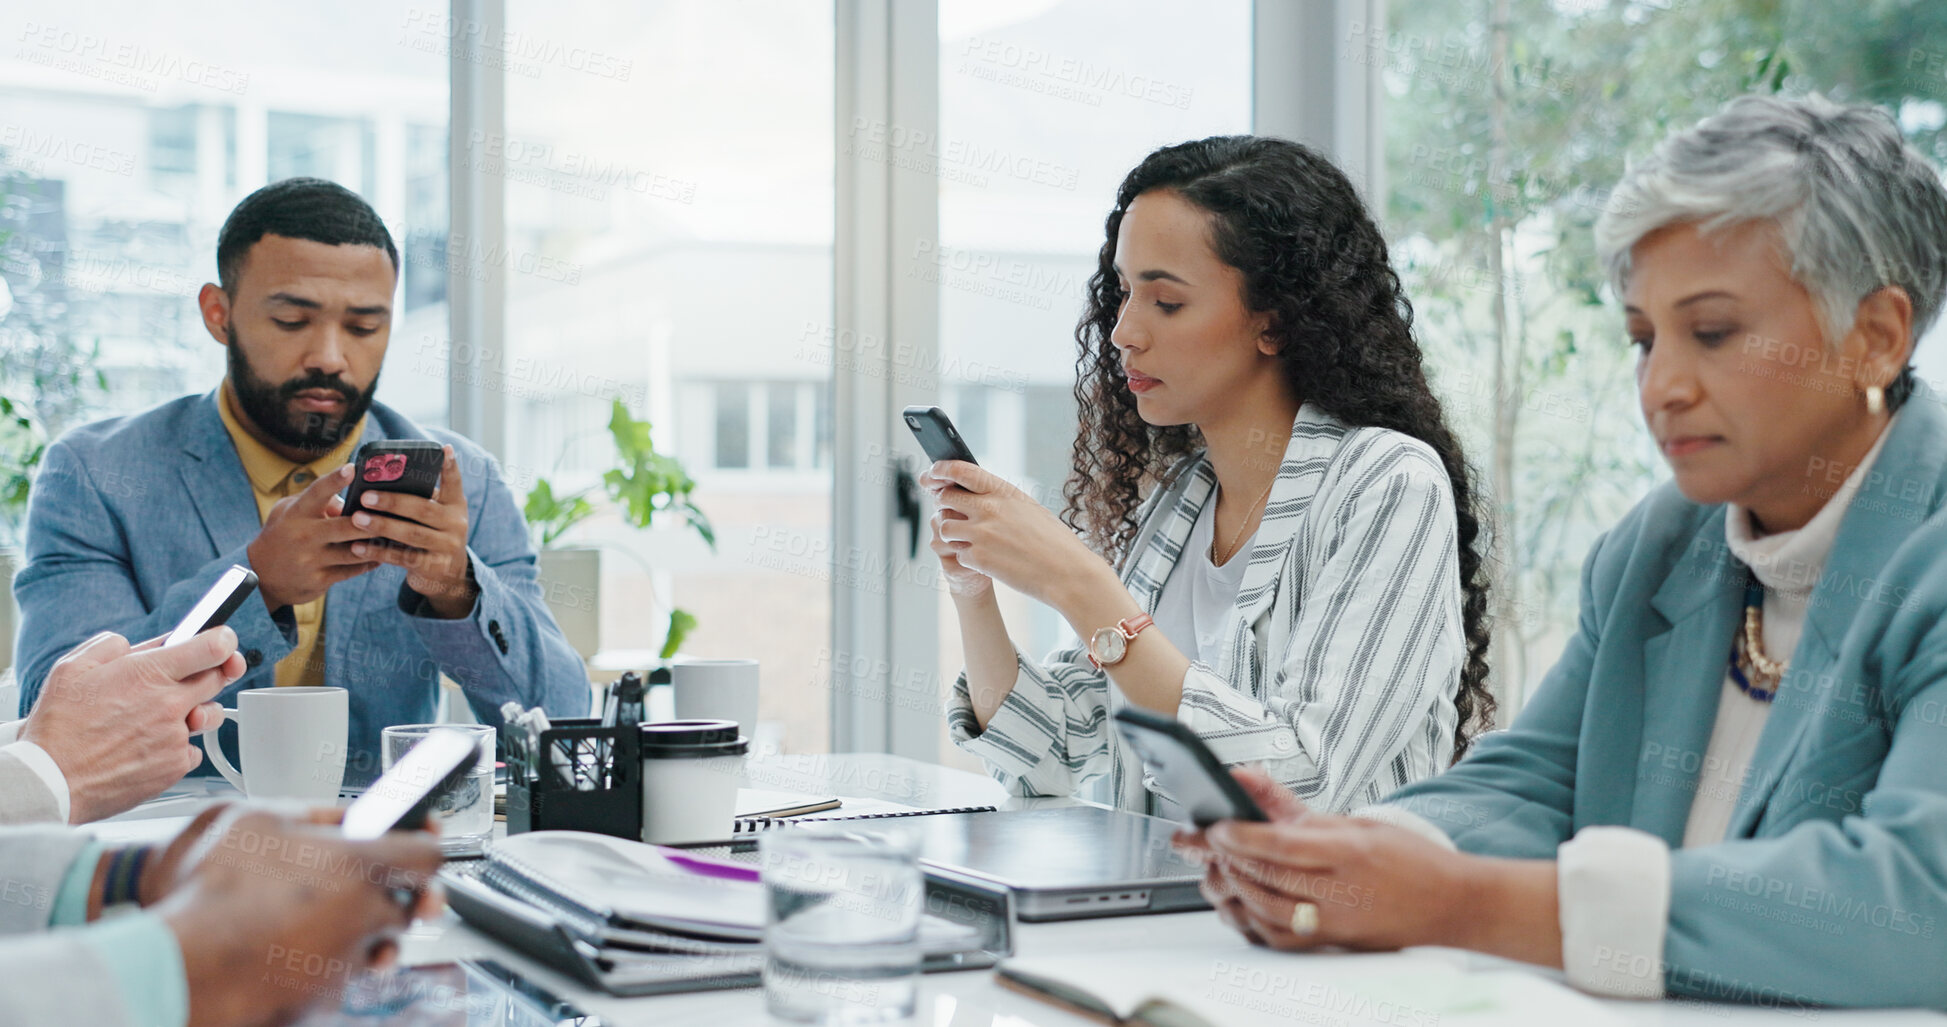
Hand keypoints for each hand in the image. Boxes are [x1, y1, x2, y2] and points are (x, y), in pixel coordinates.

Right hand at [20, 628, 246, 822]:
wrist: (51, 781)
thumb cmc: (58, 728)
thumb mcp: (73, 668)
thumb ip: (111, 645)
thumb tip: (136, 643)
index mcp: (149, 673)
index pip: (213, 648)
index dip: (223, 640)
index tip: (223, 641)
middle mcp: (170, 703)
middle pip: (218, 679)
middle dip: (209, 674)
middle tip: (188, 678)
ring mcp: (176, 736)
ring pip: (209, 715)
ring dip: (197, 711)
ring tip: (163, 717)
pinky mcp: (176, 766)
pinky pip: (193, 749)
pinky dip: (178, 746)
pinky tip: (151, 746)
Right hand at [153, 807, 444, 1026]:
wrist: (181, 965)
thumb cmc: (213, 890)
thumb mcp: (258, 819)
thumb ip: (313, 814)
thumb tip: (342, 814)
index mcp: (361, 865)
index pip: (430, 856)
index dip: (425, 847)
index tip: (417, 842)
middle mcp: (367, 916)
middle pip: (408, 905)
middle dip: (390, 894)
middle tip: (357, 884)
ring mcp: (349, 962)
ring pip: (377, 943)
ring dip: (361, 930)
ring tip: (318, 917)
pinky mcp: (327, 998)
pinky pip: (341, 975)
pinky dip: (326, 962)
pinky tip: (291, 947)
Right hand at [247, 464, 380, 610]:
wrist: (261, 576)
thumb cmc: (283, 533)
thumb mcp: (289, 511)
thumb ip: (317, 501)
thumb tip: (351, 499)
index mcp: (297, 513)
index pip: (317, 492)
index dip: (335, 480)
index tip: (354, 468)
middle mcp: (304, 536)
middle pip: (346, 526)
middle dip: (371, 521)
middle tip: (394, 512)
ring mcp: (312, 560)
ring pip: (354, 551)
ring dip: (378, 543)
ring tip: (400, 534)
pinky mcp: (320, 580)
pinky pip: (353, 570)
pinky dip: (371, 561)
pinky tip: (385, 554)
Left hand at [348, 446, 476, 618]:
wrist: (448, 575)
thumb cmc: (431, 534)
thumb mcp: (434, 515)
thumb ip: (417, 499)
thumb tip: (378, 483)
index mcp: (455, 505)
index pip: (454, 481)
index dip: (449, 466)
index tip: (443, 449)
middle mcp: (456, 524)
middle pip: (423, 509)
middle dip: (392, 502)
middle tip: (365, 496)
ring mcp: (447, 547)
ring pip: (411, 534)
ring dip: (381, 526)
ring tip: (357, 519)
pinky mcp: (434, 567)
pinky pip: (402, 558)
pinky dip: (378, 552)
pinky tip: (357, 547)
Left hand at [920, 460, 1105, 607]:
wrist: (1068, 572)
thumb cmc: (1053, 540)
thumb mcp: (1029, 508)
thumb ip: (1001, 499)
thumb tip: (977, 492)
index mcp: (1003, 491)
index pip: (959, 470)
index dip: (940, 469)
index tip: (931, 473)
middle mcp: (989, 508)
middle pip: (944, 498)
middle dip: (942, 505)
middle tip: (948, 512)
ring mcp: (981, 533)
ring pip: (944, 527)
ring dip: (951, 534)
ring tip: (969, 541)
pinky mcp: (978, 559)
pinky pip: (957, 554)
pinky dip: (966, 558)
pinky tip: (984, 561)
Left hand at [1182, 769, 1474, 952]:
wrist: (1454, 904)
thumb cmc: (1410, 859)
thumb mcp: (1357, 822)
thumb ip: (1297, 809)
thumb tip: (1248, 782)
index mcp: (1349, 851)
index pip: (1280, 846)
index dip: (1240, 837)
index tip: (1216, 826)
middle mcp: (1341, 891)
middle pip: (1266, 879)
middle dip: (1226, 859)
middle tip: (1204, 843)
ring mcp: (1337, 922)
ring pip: (1266, 911)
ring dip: (1233, 889)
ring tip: (1217, 868)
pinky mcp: (1334, 943)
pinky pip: (1279, 938)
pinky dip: (1251, 920)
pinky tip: (1239, 902)